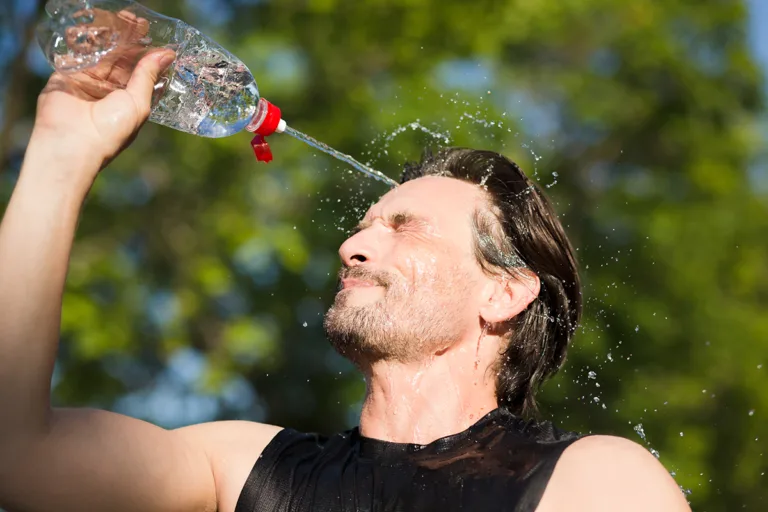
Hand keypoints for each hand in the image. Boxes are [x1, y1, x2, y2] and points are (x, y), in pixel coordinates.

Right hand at [30, 9, 174, 181]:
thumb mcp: (138, 103)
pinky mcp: (67, 76)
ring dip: (110, 36)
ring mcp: (88, 82)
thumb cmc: (111, 131)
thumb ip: (148, 75)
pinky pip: (78, 54)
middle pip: (121, 59)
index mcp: (130, 99)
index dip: (148, 53)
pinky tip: (96, 25)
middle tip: (137, 20)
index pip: (141, 71)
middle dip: (130, 39)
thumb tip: (167, 54)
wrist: (71, 143)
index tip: (154, 34)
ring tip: (120, 18)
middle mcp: (110, 90)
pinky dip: (85, 39)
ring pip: (101, 53)